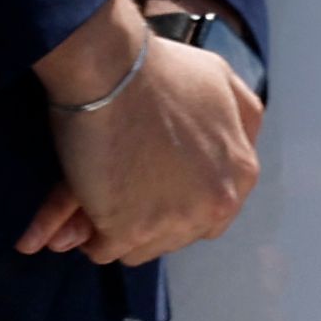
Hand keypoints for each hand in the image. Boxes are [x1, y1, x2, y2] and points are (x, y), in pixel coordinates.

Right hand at [26, 0, 260, 265]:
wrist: (112, 69)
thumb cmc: (160, 71)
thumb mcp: (224, 83)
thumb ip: (241, 120)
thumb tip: (241, 145)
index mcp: (241, 174)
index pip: (211, 214)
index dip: (175, 201)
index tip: (150, 184)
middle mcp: (216, 203)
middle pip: (176, 236)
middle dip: (147, 219)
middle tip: (119, 187)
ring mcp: (174, 220)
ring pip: (140, 249)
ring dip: (116, 227)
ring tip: (100, 192)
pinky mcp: (130, 230)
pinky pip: (102, 251)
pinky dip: (87, 234)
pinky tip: (80, 205)